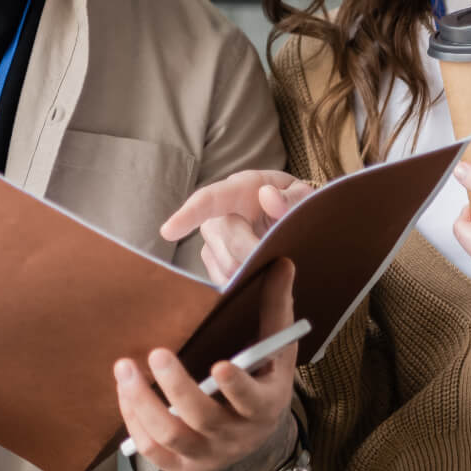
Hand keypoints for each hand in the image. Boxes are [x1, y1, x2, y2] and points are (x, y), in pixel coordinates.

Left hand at [114, 261, 298, 470]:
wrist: (254, 444)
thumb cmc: (262, 384)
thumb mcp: (276, 352)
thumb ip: (275, 310)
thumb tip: (282, 262)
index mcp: (263, 406)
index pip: (250, 399)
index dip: (236, 386)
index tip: (219, 365)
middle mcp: (235, 436)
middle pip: (202, 417)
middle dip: (176, 386)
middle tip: (156, 354)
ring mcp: (206, 455)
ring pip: (169, 435)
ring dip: (143, 403)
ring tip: (125, 368)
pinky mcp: (181, 467)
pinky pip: (152, 451)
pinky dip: (134, 422)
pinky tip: (125, 393)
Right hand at [162, 169, 316, 285]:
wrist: (288, 214)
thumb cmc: (293, 202)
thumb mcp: (302, 195)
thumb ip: (292, 197)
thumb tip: (268, 197)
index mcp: (240, 189)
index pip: (208, 200)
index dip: (187, 215)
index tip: (168, 232)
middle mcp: (219, 213)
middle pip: (227, 243)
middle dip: (255, 253)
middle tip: (282, 257)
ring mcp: (213, 239)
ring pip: (227, 266)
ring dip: (253, 268)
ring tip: (274, 259)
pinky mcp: (213, 260)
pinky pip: (225, 279)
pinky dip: (244, 281)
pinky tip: (259, 271)